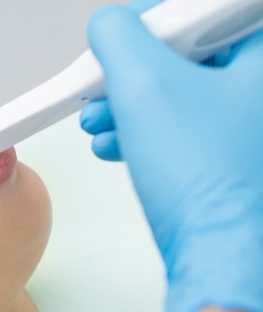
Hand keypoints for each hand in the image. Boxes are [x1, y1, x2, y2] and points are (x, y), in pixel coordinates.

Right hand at [85, 5, 262, 311]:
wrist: (221, 252)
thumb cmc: (208, 184)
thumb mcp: (145, 87)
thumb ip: (118, 40)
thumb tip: (108, 27)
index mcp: (261, 54)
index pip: (197, 11)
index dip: (149, 22)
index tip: (120, 37)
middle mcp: (259, 85)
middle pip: (186, 51)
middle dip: (130, 70)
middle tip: (105, 83)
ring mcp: (248, 120)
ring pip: (180, 90)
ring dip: (129, 103)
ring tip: (100, 120)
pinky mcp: (231, 150)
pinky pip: (182, 123)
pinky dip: (145, 129)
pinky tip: (117, 140)